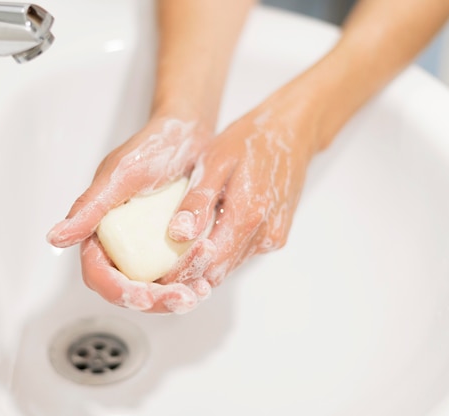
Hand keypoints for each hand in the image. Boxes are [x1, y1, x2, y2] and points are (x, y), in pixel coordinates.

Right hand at [47, 115, 215, 313]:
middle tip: (182, 298)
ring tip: (199, 293)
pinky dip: (190, 282)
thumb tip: (55, 238)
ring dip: (174, 297)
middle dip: (154, 301)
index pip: (99, 274)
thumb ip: (89, 208)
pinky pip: (176, 275)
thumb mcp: (120, 175)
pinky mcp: (170, 247)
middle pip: (129, 290)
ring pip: (155, 288)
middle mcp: (122, 244)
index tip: (143, 295)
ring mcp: (147, 247)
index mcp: (100, 231)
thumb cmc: (152, 146)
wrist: (187, 135)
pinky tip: (206, 282)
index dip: (119, 291)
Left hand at [164, 102, 318, 289]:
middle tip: (161, 266)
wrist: (292, 133)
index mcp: (247, 217)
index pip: (208, 265)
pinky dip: (223, 250)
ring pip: (230, 265)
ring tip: (179, 250)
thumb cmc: (251, 141)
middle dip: (190, 272)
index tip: (156, 273)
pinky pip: (243, 252)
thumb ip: (198, 200)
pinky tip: (208, 233)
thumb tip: (178, 234)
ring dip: (207, 261)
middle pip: (219, 272)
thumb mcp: (215, 161)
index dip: (181, 273)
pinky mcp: (276, 235)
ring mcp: (273, 237)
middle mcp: (265, 235)